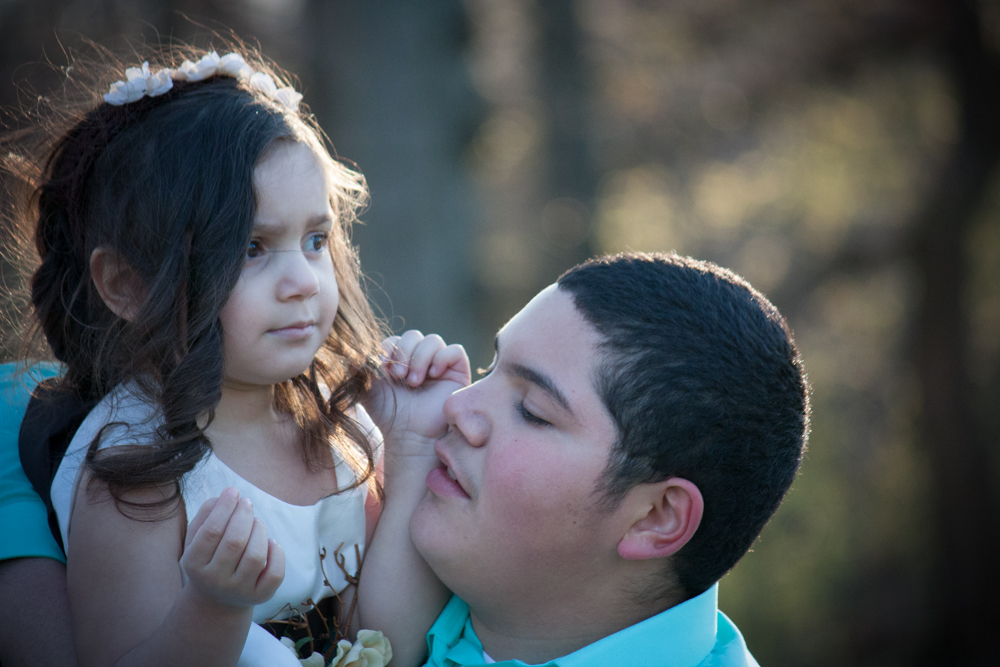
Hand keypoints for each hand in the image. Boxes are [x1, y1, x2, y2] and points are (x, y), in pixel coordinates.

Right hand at [180, 488, 284, 609]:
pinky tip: (270, 543)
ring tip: (256, 522)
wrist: (217, 598)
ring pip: (255, 556)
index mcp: (194, 564)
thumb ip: (207, 513)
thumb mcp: (198, 537)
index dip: (224, 507)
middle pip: (235, 542)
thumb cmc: (209, 557)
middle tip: (246, 503)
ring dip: (259, 530)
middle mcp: (215, 581)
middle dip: (244, 515)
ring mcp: (239, 591)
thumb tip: (226, 495)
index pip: (211, 532)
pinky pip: (275, 573)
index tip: (233, 491)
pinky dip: (277, 552)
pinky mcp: (260, 596)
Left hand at [364, 330, 470, 448]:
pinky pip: (455, 351)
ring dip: (420, 358)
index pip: (396, 339)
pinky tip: (433, 375)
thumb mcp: (367, 387)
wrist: (409, 435)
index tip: (382, 368)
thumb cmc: (390, 414)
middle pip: (414, 335)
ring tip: (414, 382)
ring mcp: (440, 366)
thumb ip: (357, 368)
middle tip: (399, 376)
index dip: (389, 348)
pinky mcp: (458, 373)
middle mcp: (421, 360)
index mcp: (401, 360)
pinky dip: (442, 358)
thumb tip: (349, 349)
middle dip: (404, 352)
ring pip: (434, 340)